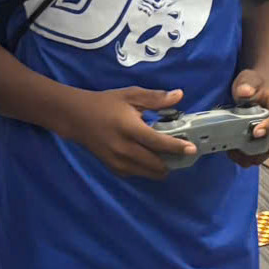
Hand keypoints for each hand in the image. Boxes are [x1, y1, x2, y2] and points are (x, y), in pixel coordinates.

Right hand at [59, 86, 196, 179]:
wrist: (76, 118)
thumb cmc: (105, 104)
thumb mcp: (130, 96)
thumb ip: (155, 98)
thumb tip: (179, 95)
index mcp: (129, 128)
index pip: (158, 142)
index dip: (177, 146)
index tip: (192, 148)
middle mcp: (123, 148)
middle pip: (155, 163)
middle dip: (173, 161)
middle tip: (184, 154)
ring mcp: (117, 161)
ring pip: (147, 172)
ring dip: (162, 168)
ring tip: (171, 158)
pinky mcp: (113, 168)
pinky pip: (137, 174)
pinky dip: (147, 170)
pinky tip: (153, 161)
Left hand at [230, 69, 268, 163]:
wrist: (259, 91)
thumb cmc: (256, 86)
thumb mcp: (249, 79)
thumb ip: (247, 84)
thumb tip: (246, 91)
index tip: (256, 132)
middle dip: (260, 147)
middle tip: (241, 148)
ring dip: (253, 155)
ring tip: (235, 152)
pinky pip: (262, 154)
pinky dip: (249, 157)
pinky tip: (236, 154)